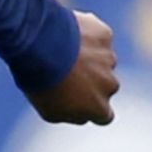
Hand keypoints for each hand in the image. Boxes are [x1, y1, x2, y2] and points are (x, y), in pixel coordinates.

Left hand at [29, 10, 118, 124]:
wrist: (41, 48)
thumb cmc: (41, 83)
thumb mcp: (49, 111)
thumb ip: (71, 114)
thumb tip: (83, 114)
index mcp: (98, 107)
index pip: (104, 115)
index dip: (91, 108)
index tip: (77, 102)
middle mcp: (110, 85)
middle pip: (104, 86)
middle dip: (89, 81)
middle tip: (62, 73)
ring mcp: (109, 59)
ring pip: (101, 61)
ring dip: (87, 58)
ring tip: (60, 54)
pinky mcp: (105, 36)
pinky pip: (96, 38)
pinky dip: (85, 38)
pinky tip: (66, 37)